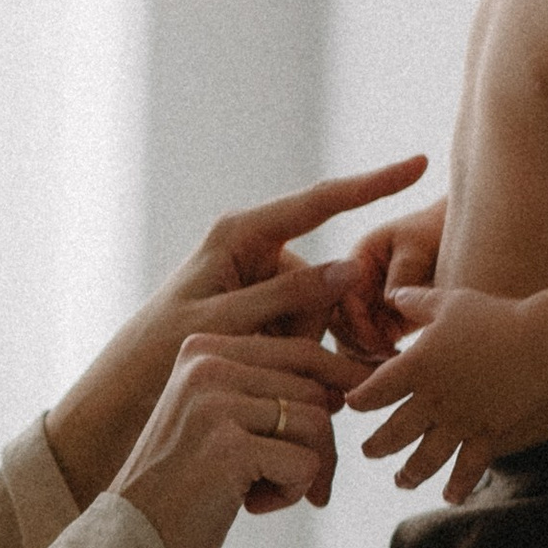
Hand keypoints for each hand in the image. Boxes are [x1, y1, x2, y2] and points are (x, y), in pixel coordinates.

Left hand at [48, 154, 426, 502]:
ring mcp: (261, 276)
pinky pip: (302, 327)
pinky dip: (288, 351)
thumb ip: (283, 297)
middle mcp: (256, 247)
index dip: (373, 184)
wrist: (128, 384)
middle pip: (321, 280)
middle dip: (305, 322)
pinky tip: (256, 364)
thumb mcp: (221, 323)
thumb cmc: (159, 350)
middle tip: (262, 353)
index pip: (320, 202)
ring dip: (295, 343)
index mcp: (240, 234)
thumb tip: (348, 270)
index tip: (420, 164)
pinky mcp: (264, 305)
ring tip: (249, 361)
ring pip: (316, 311)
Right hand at [115, 326, 355, 547]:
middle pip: (314, 390)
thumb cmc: (180, 484)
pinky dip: (289, 494)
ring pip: (315, 425)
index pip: (300, 351)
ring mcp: (216, 404)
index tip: (346, 412)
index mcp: (203, 350)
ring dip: (305, 470)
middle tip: (299, 482)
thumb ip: (264, 392)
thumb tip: (344, 386)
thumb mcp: (216, 419)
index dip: (337, 382)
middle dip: (319, 443)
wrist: (130, 537)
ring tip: (262, 491)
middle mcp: (207, 365)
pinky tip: (248, 506)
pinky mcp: (229, 447)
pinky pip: (305, 464)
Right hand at [330, 203, 446, 360]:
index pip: (341, 297)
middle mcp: (357, 287)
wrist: (464, 241)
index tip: (380, 341)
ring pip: (352, 342)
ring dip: (367, 358)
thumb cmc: (438, 233)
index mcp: (358, 262)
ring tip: (395, 368)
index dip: (355, 322)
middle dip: (358, 346)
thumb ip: (404, 270)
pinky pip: (373, 348)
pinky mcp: (386, 324)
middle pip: (339, 325)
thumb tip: (389, 301)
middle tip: (386, 361)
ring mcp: (370, 307)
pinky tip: (401, 367)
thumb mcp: (420, 245)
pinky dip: (381, 360)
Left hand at [348, 284, 545, 500]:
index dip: (359, 399)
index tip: (353, 404)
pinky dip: (458, 484)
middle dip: (377, 445)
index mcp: (417, 366)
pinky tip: (449, 497)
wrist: (542, 343)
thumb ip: (417, 300)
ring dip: (409, 473)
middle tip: (368, 452)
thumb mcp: (449, 301)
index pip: (374, 390)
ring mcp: (460, 421)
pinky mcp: (487, 433)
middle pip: (393, 431)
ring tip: (400, 481)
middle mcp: (433, 399)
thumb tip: (391, 292)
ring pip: (425, 457)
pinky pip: (469, 466)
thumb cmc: (494, 316)